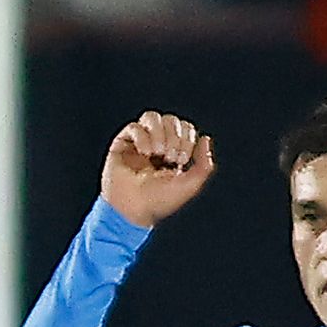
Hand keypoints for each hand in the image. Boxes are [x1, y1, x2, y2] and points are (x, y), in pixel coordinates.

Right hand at [100, 112, 214, 227]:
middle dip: (174, 137)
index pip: (185, 128)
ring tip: (157, 152)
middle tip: (169, 157)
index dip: (187, 138)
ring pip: (152, 117)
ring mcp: (138, 143)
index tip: (181, 161)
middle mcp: (156, 144)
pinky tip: (145, 153)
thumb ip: (205, 164)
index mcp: (173, 151)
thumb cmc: (159, 201)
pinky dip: (142, 137)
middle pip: (171, 120)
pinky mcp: (121, 144)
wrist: (132, 209)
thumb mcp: (191, 185)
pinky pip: (134, 127)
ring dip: (159, 132)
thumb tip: (205, 138)